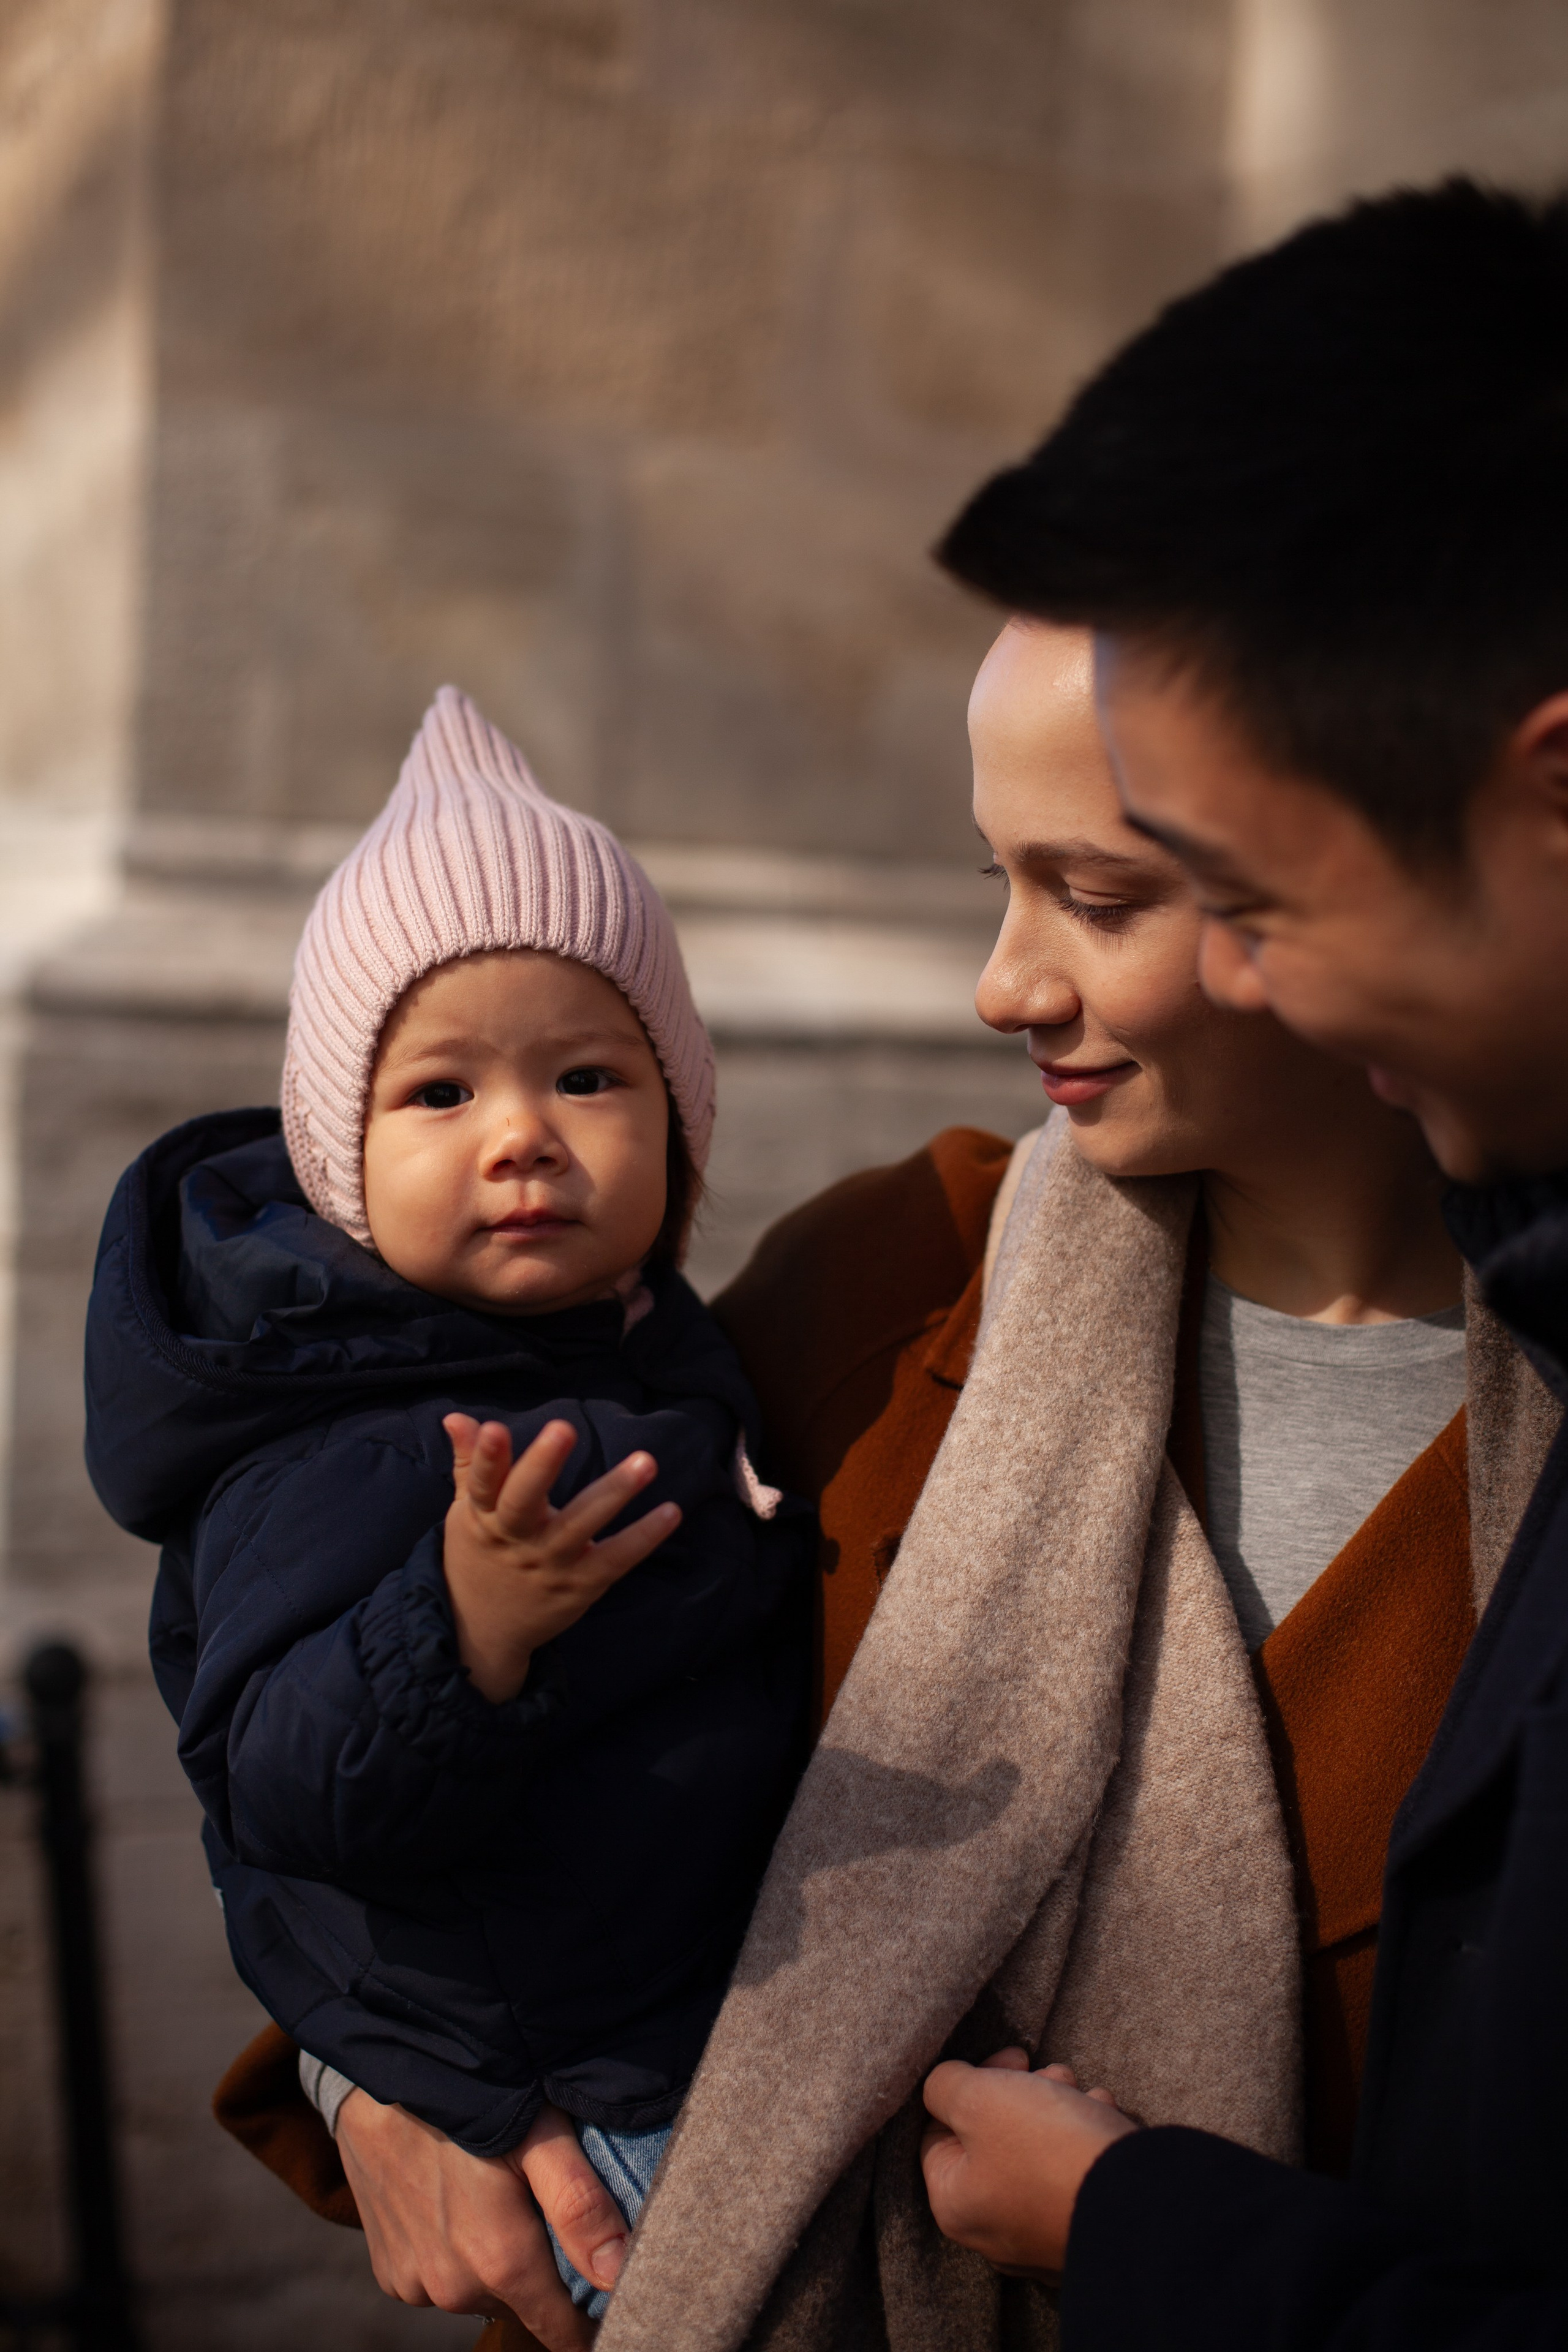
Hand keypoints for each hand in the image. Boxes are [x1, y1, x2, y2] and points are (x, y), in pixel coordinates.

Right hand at [336, 2089, 629, 2348]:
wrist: (386, 2068)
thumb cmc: (473, 2094)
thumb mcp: (541, 2134)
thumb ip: (582, 2208)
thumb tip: (620, 2273)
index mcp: (501, 2262)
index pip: (562, 2330)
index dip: (588, 2314)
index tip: (601, 2284)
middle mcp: (454, 2288)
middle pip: (523, 2305)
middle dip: (541, 2272)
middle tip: (541, 2205)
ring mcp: (415, 2284)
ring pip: (480, 2291)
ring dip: (494, 2261)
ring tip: (494, 2196)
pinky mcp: (389, 2273)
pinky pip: (438, 2280)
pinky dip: (453, 2254)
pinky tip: (454, 2202)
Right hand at [443, 1414, 681, 1700]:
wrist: (483, 1629)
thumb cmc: (480, 1555)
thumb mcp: (468, 1512)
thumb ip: (471, 1463)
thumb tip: (455, 1416)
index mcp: (483, 1515)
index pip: (482, 1482)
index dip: (487, 1458)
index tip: (494, 1428)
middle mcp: (515, 1538)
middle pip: (523, 1500)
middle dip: (541, 1466)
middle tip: (563, 1429)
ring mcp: (550, 1563)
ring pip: (579, 1525)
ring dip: (613, 1492)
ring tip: (645, 1462)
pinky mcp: (580, 1585)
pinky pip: (615, 1559)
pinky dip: (644, 1537)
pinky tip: (670, 1511)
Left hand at [921, 2048, 1136, 2277]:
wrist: (1140, 2201)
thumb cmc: (1048, 2149)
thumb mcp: (980, 2099)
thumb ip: (945, 2085)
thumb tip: (942, 2086)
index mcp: (957, 2206)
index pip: (940, 2131)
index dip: (972, 2083)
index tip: (1013, 2059)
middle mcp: (994, 2231)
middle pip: (993, 2138)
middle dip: (1023, 2092)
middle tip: (1053, 2075)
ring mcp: (1043, 2234)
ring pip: (1037, 2150)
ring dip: (1060, 2108)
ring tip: (1084, 2095)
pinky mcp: (1085, 2227)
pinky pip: (1073, 2173)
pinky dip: (1086, 2139)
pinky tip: (1103, 2117)